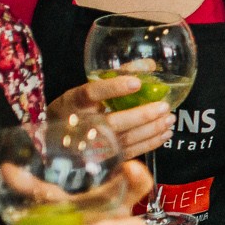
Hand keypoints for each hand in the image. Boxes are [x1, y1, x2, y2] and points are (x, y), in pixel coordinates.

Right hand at [49, 74, 173, 159]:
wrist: (56, 141)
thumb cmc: (77, 110)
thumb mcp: (86, 90)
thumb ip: (116, 75)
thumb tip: (150, 64)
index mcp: (73, 102)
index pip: (90, 93)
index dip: (113, 88)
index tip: (136, 82)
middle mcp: (80, 125)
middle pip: (112, 122)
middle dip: (142, 115)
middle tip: (164, 106)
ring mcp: (91, 145)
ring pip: (124, 139)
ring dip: (151, 130)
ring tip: (169, 119)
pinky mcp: (103, 159)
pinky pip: (129, 153)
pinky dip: (150, 144)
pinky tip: (164, 134)